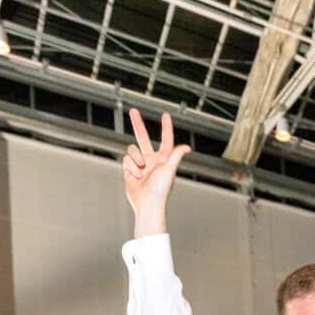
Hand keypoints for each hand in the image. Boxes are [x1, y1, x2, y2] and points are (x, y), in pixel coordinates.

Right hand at [123, 109, 189, 235]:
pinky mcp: (130, 170)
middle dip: (137, 124)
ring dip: (135, 159)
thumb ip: (176, 155)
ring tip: (141, 172)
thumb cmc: (160, 189)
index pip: (165, 138)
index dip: (166, 127)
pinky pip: (126, 160)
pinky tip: (135, 176)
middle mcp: (152, 159)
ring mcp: (140, 164)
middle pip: (143, 136)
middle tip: (133, 111)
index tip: (165, 115)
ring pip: (132, 150)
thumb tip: (187, 147)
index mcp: (164, 158)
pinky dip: (130, 167)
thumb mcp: (170, 169)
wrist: (147, 204)